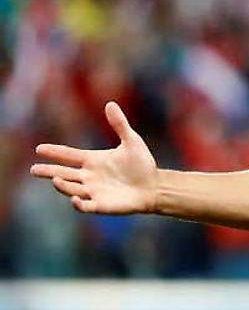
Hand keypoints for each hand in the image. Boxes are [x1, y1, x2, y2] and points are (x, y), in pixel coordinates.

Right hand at [31, 102, 158, 214]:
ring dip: (62, 185)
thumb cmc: (142, 164)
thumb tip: (110, 104)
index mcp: (93, 160)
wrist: (154, 186)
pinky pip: (86, 206)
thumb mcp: (131, 141)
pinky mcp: (101, 205)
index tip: (39, 149)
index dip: (54, 152)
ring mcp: (93, 191)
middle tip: (34, 170)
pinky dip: (78, 204)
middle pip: (63, 174)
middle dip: (48, 172)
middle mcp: (89, 176)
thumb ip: (119, 124)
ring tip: (55, 180)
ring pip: (71, 188)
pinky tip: (74, 199)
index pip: (69, 155)